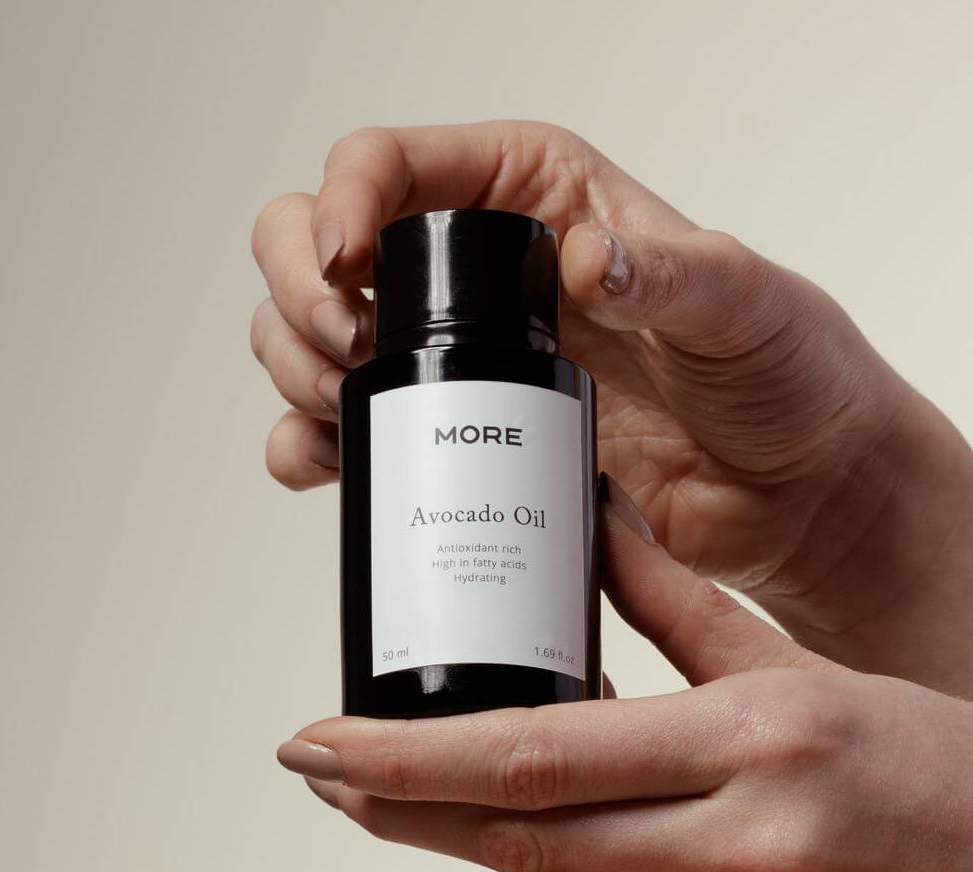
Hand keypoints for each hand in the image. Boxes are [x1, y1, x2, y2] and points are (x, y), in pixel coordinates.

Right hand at [250, 120, 972, 692]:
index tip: (344, 266)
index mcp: (531, 195)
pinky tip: (329, 463)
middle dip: (300, 293)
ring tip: (348, 406)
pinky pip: (348, 429)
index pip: (391, 166)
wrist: (789, 489)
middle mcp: (476, 270)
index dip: (341, 201)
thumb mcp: (742, 302)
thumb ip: (670, 271)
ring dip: (298, 368)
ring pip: (313, 336)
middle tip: (349, 351)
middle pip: (319, 246)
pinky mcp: (459, 434)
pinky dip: (313, 444)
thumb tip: (581, 262)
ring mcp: (458, 357)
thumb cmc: (779, 374)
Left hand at [277, 481, 972, 871]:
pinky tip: (487, 817)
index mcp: (748, 739)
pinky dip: (534, 854)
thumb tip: (588, 525)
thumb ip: (674, 600)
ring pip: (551, 870)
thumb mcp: (789, 661)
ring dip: (446, 829)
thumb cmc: (930, 759)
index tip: (323, 739)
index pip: (537, 755)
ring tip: (368, 788)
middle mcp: (734, 832)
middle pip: (520, 827)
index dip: (413, 754)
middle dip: (395, 801)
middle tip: (309, 764)